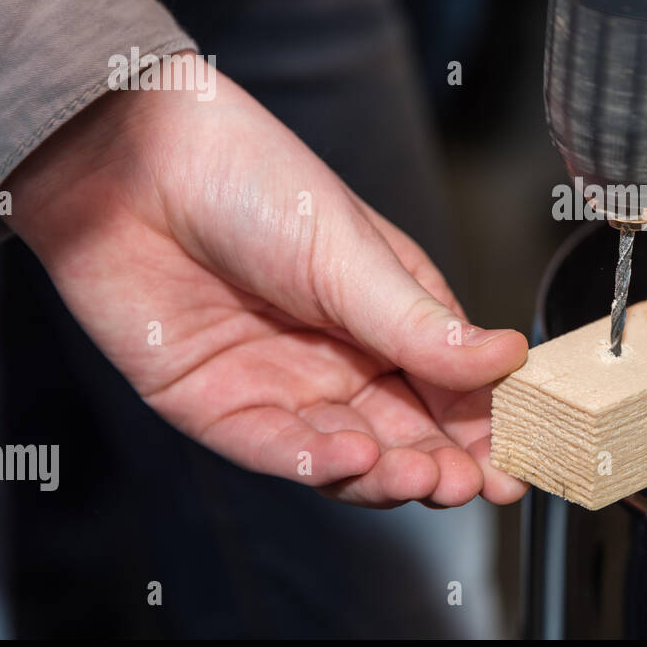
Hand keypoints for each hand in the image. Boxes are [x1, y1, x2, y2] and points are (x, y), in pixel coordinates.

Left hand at [5, 56, 528, 507]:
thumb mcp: (352, 254)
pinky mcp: (219, 407)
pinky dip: (317, 463)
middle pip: (406, 430)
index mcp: (390, 309)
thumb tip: (509, 360)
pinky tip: (354, 459)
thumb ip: (422, 325)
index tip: (516, 460)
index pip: (451, 382)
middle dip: (444, 462)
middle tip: (474, 483)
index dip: (485, 425)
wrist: (129, 163)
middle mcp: (342, 354)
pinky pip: (276, 450)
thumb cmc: (251, 179)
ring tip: (425, 475)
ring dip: (388, 472)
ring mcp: (283, 384)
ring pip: (348, 453)